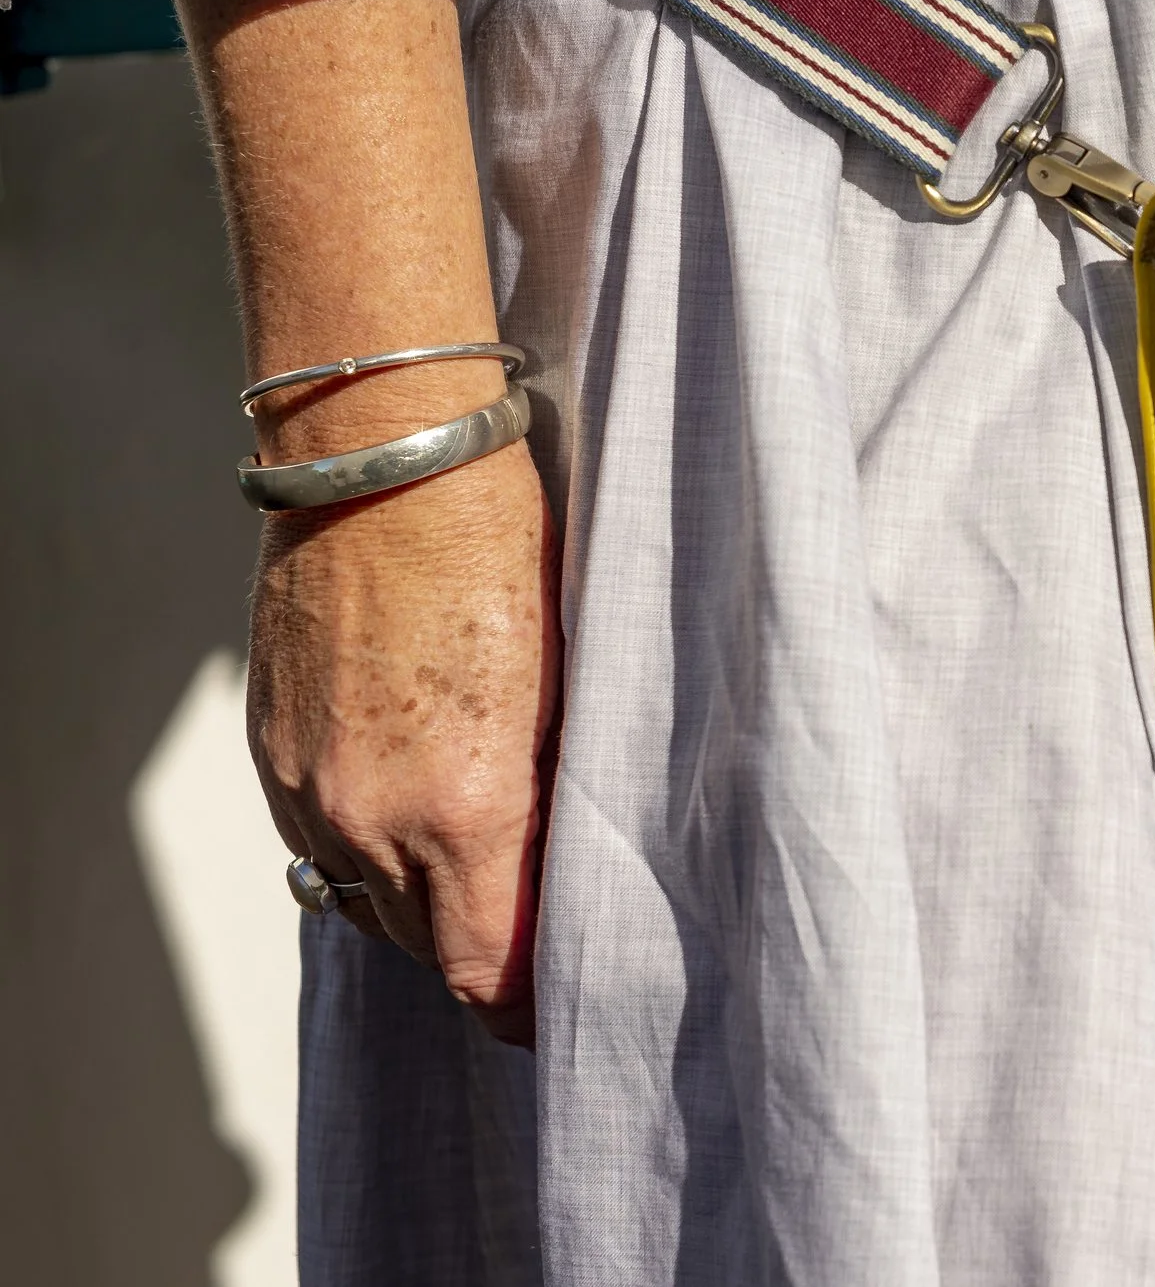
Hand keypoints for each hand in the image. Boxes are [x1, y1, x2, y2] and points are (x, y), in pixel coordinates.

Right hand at [247, 435, 559, 1046]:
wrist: (386, 465)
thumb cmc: (502, 554)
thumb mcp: (569, 688)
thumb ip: (558, 798)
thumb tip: (566, 873)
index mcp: (465, 808)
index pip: (485, 969)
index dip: (523, 1000)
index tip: (554, 1001)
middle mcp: (372, 817)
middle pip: (427, 947)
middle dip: (481, 942)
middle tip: (532, 918)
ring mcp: (308, 790)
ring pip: (367, 898)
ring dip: (422, 893)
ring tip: (478, 848)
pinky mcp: (272, 755)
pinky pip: (321, 841)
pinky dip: (370, 840)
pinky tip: (414, 792)